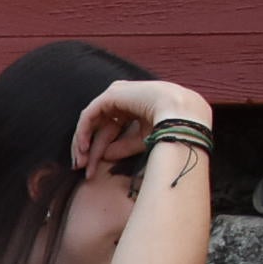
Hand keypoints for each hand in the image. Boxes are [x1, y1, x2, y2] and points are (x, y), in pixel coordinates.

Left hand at [70, 79, 209, 175]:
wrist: (182, 113)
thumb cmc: (170, 126)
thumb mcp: (142, 140)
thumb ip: (122, 146)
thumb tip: (104, 156)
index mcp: (132, 106)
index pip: (109, 129)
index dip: (98, 149)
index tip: (90, 170)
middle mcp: (122, 98)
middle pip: (98, 126)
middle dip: (87, 148)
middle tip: (79, 168)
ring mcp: (116, 93)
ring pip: (91, 120)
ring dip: (82, 142)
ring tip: (80, 163)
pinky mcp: (111, 94)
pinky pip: (90, 114)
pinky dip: (84, 131)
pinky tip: (83, 147)